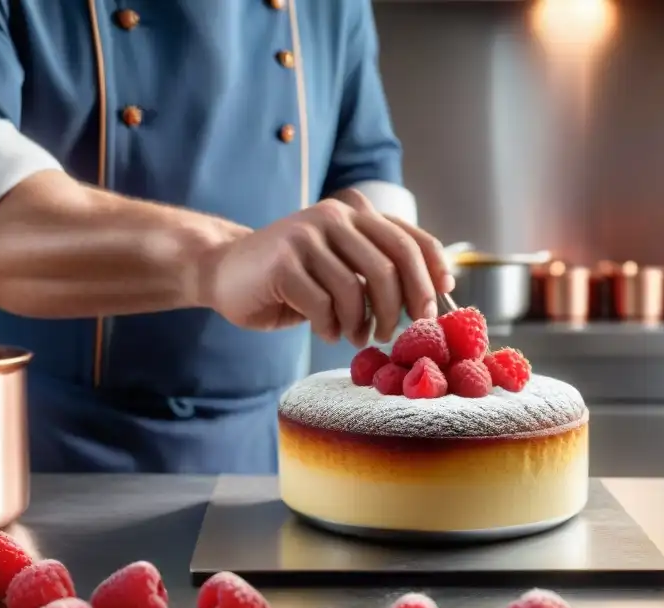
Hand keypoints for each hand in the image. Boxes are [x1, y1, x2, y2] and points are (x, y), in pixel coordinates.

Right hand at [205, 190, 452, 345]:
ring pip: (355, 289)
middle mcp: (335, 215)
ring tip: (355, 337)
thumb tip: (429, 297)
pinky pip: (322, 305)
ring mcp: (306, 236)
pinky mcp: (282, 263)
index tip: (438, 303)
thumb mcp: (341, 264)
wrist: (225, 270)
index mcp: (356, 213)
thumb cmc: (293, 276)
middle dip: (401, 307)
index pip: (410, 238)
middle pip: (391, 264)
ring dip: (361, 324)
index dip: (433, 271)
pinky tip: (326, 332)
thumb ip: (376, 268)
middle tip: (396, 334)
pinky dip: (330, 328)